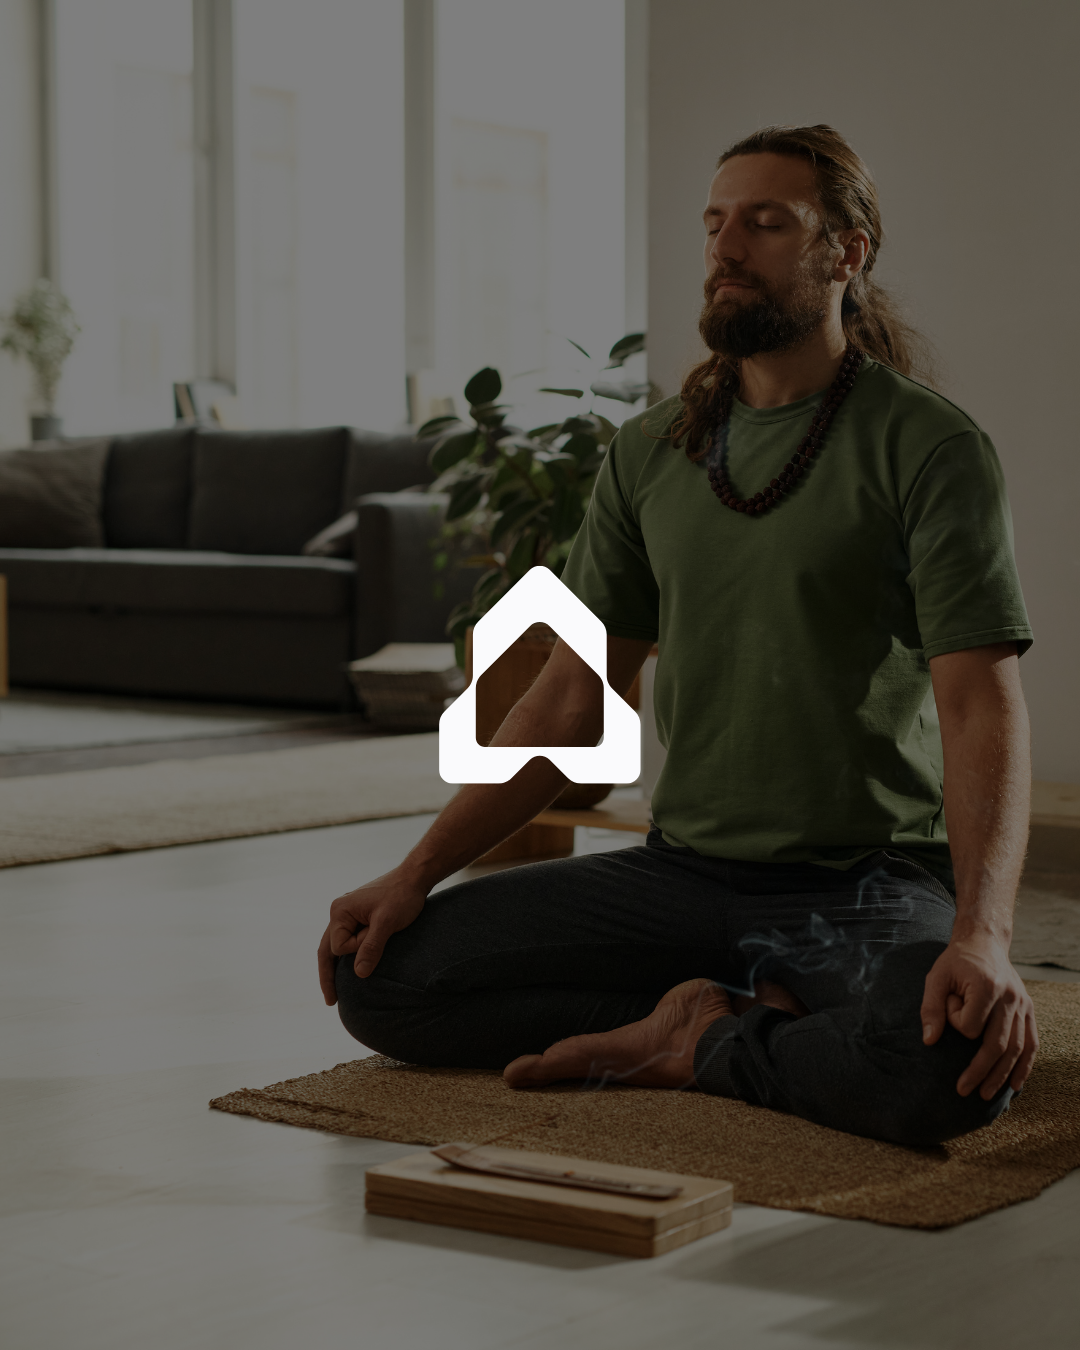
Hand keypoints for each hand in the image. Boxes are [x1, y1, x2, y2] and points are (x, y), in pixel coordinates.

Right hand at [317, 869, 426, 1004]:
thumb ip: (372, 947)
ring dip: (338, 966)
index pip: (338, 946)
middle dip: (328, 975)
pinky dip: (349, 956)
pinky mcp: (358, 918)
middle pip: (327, 949)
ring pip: (336, 946)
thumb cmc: (401, 896)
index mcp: (340, 911)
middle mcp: (339, 912)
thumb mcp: (387, 922)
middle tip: (331, 1002)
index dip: (357, 949)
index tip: (375, 936)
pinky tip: (349, 969)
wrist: (414, 878)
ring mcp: (348, 915)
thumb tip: (359, 974)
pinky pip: (348, 940)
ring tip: (335, 992)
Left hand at [920, 931, 1038, 1099]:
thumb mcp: (936, 977)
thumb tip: (929, 1040)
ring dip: (1002, 1075)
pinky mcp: (1028, 1010)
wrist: (984, 942)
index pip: (971, 1024)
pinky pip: (1031, 1043)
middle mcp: (1010, 997)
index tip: (949, 1009)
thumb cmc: (956, 961)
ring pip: (1017, 1048)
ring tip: (985, 1094)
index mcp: (987, 986)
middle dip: (980, 1071)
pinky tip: (1015, 1084)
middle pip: (998, 1044)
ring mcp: (1022, 1005)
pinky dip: (1024, 1066)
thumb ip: (931, 1007)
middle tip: (963, 1090)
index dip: (956, 1023)